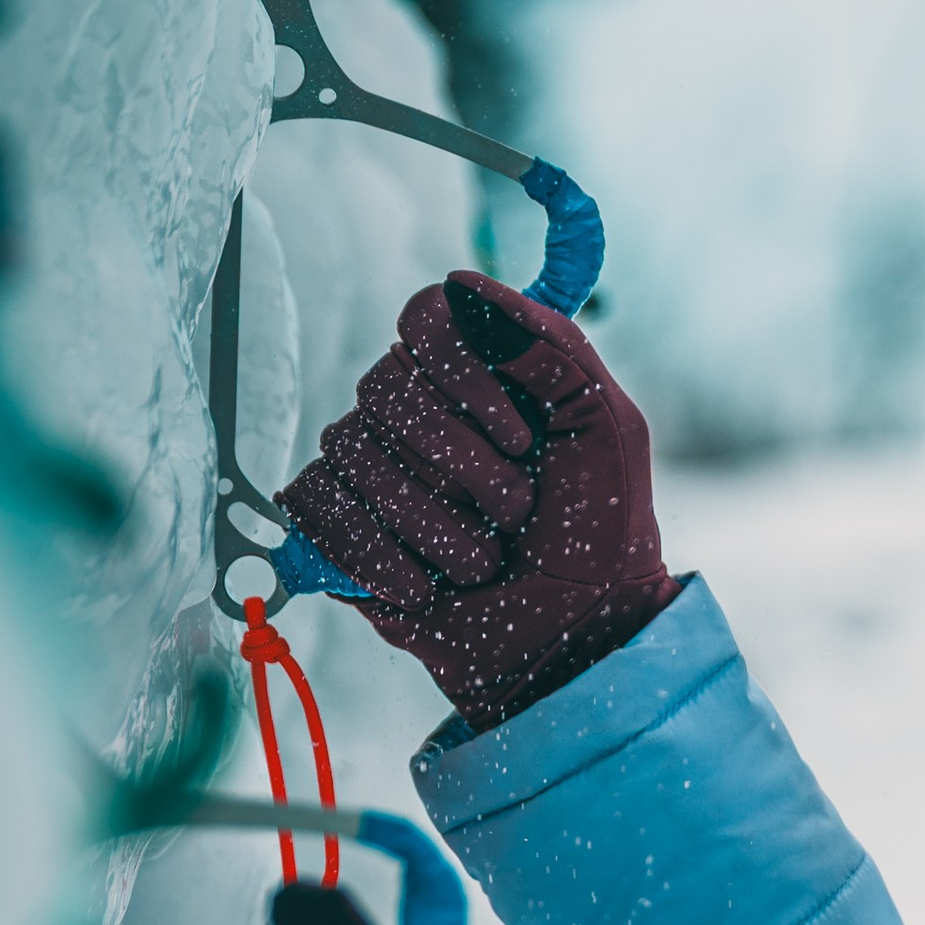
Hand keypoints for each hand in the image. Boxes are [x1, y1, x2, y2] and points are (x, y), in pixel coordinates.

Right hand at [279, 274, 674, 730]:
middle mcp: (419, 412)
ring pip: (352, 450)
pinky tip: (425, 587)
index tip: (520, 437)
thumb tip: (466, 285)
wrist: (574, 639)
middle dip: (461, 465)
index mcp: (481, 376)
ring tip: (482, 562)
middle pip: (386, 388)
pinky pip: (316, 507)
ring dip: (433, 522)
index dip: (462, 373)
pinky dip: (376, 554)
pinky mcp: (341, 529)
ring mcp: (375, 470)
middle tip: (513, 512)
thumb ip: (555, 347)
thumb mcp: (608, 430)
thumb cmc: (600, 537)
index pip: (426, 319)